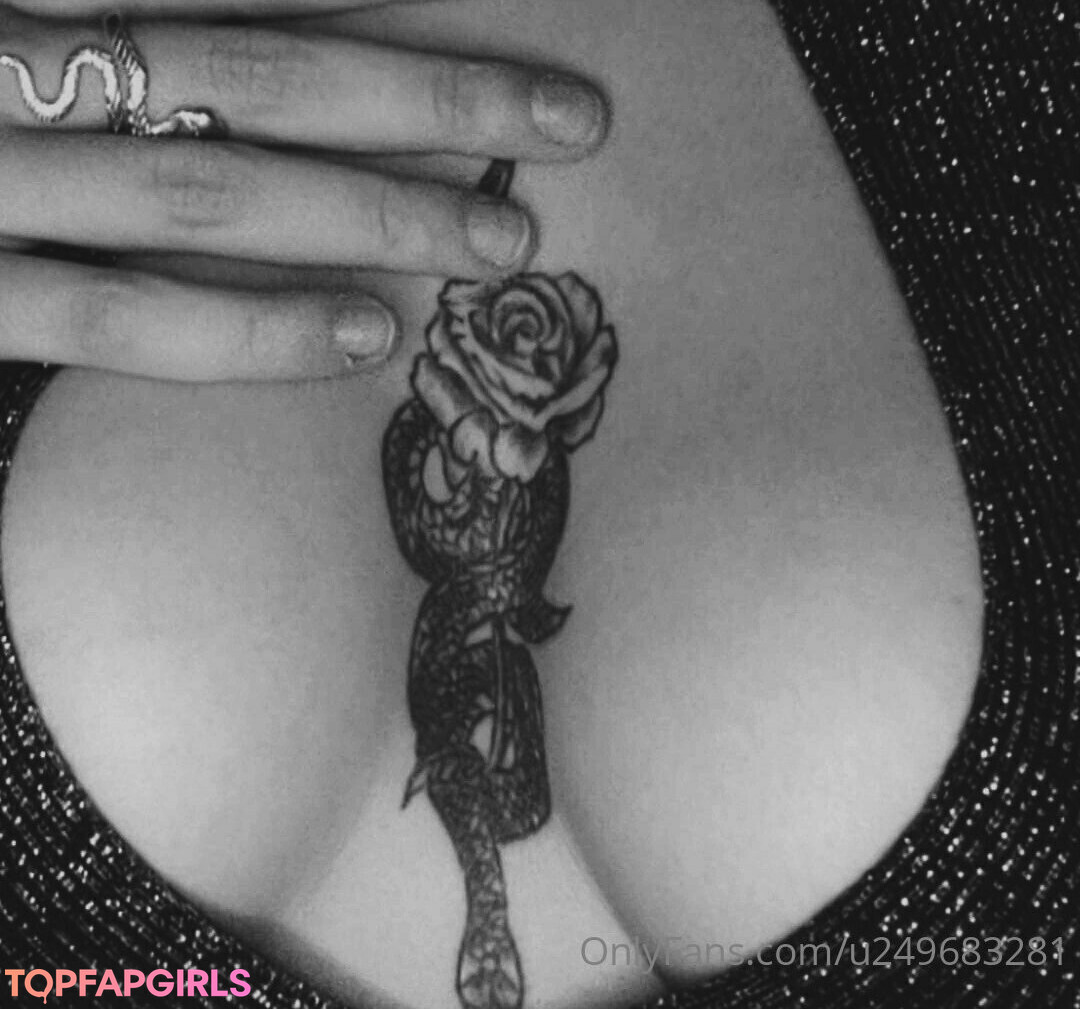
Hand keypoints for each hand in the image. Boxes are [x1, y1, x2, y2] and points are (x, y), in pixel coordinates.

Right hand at [0, 1, 608, 379]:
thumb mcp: (22, 31)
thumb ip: (119, 7)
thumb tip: (212, 37)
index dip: (395, 28)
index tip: (517, 66)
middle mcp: (14, 57)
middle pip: (264, 70)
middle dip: (433, 98)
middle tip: (569, 131)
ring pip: (210, 189)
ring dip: (374, 215)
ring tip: (500, 243)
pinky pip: (117, 318)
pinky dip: (245, 330)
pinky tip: (363, 337)